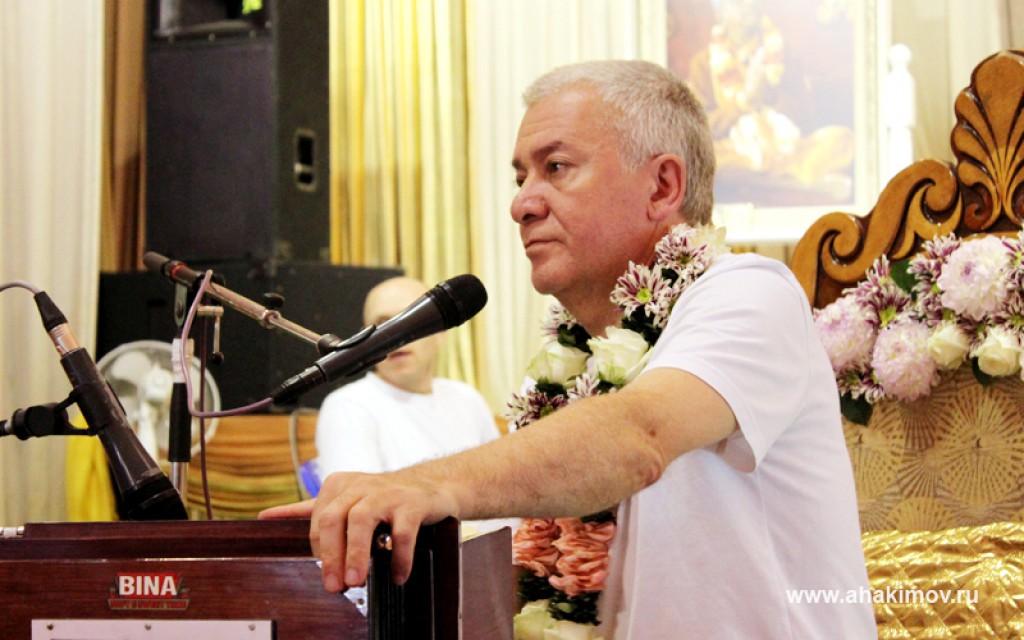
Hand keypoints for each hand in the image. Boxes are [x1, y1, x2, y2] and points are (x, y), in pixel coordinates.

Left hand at [259, 470, 459, 592]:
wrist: (431, 486)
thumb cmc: (382, 498)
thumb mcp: (344, 499)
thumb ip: (307, 510)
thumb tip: (265, 518)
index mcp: (339, 485)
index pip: (319, 521)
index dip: (319, 552)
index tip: (325, 578)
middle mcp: (360, 485)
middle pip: (334, 518)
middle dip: (331, 555)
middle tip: (334, 586)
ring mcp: (387, 493)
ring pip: (362, 520)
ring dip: (357, 554)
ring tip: (357, 581)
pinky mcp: (412, 503)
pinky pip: (401, 532)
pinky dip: (398, 557)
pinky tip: (397, 575)